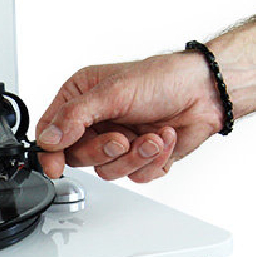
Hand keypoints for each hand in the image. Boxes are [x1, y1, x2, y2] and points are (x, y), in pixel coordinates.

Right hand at [34, 53, 225, 182]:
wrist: (206, 93)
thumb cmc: (165, 79)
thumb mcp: (113, 92)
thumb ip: (75, 117)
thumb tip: (49, 138)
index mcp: (81, 99)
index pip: (51, 134)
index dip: (50, 153)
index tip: (55, 166)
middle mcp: (96, 122)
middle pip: (78, 157)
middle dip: (104, 151)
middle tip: (121, 139)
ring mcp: (116, 142)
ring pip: (106, 171)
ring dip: (133, 157)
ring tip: (151, 138)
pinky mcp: (137, 159)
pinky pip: (133, 177)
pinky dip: (151, 162)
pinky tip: (161, 140)